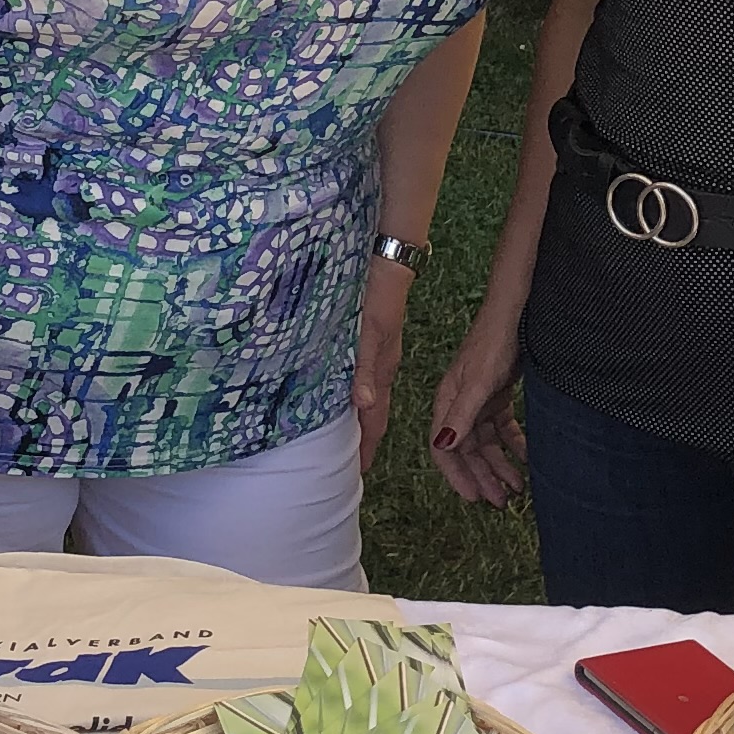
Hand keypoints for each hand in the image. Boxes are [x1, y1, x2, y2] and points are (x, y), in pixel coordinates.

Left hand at [352, 259, 414, 476]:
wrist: (388, 261)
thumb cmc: (378, 295)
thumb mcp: (370, 334)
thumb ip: (365, 369)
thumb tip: (362, 406)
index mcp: (383, 372)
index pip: (375, 421)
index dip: (367, 448)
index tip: (358, 473)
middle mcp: (382, 368)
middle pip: (374, 415)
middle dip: (365, 441)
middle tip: (349, 464)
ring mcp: (378, 355)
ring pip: (369, 398)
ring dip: (360, 421)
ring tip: (347, 438)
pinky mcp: (373, 342)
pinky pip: (364, 380)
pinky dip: (355, 396)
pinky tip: (345, 395)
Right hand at [429, 301, 528, 506]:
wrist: (516, 313)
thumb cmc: (493, 342)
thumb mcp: (478, 383)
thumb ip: (461, 416)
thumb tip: (443, 446)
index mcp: (447, 403)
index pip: (443, 450)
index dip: (457, 476)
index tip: (474, 498)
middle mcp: (460, 405)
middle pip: (468, 451)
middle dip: (483, 477)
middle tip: (501, 501)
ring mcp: (479, 400)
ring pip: (487, 443)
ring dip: (500, 465)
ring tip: (517, 487)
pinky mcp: (497, 395)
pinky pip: (504, 428)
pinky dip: (515, 445)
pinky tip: (528, 458)